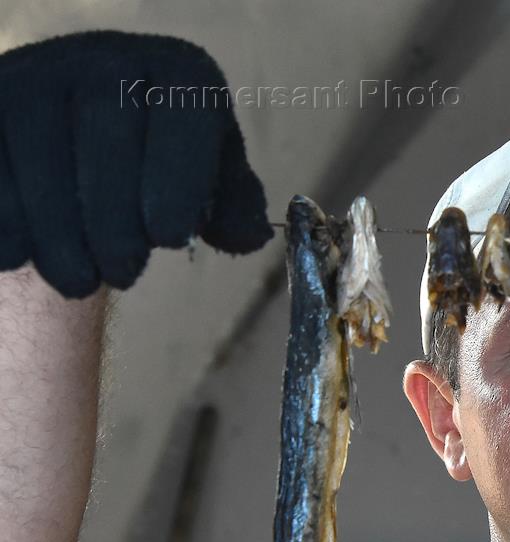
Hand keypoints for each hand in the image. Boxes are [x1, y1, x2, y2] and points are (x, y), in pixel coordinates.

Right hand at [0, 30, 272, 297]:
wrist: (76, 145)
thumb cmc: (156, 171)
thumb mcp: (207, 180)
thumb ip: (233, 207)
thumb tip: (252, 235)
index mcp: (179, 74)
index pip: (185, 113)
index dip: (178, 179)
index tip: (171, 239)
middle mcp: (107, 60)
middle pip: (105, 134)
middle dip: (116, 220)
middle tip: (124, 273)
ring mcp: (37, 74)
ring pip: (38, 150)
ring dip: (59, 232)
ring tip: (79, 280)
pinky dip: (6, 220)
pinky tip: (23, 255)